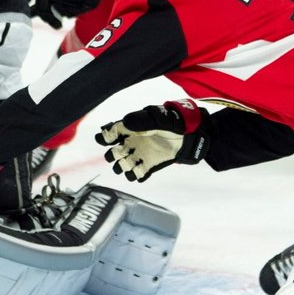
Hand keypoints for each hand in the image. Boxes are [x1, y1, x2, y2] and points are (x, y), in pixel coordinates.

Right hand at [95, 100, 209, 181]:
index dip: (104, 137)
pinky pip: (136, 175)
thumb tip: (125, 122)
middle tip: (120, 153)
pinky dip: (135, 176)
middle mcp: (131, 143)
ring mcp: (138, 156)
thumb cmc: (172, 122)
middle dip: (112, 155)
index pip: (109, 134)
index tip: (108, 139)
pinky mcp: (148, 166)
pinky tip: (140, 173)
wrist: (189, 136)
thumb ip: (142, 120)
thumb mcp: (158, 118)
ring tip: (129, 165)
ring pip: (121, 166)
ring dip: (121, 168)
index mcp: (129, 129)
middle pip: (112, 153)